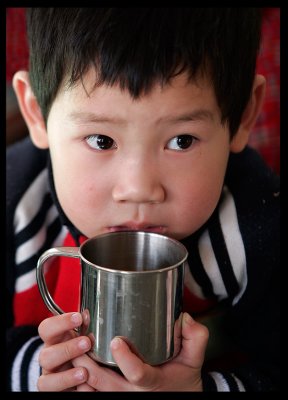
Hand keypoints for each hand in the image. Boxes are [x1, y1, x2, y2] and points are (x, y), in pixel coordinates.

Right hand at [37, 312, 94, 390]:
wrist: (83, 374)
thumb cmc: (84, 350)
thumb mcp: (84, 337)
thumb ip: (85, 329)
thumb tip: (88, 314)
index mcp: (54, 340)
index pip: (46, 328)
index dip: (60, 322)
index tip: (79, 317)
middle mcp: (48, 358)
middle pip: (45, 355)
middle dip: (67, 349)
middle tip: (87, 343)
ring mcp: (50, 377)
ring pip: (46, 379)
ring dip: (66, 375)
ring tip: (84, 372)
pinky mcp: (53, 391)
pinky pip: (55, 393)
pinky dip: (70, 388)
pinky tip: (86, 385)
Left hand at [72, 312, 208, 390]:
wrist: (177, 396)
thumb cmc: (182, 379)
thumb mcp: (194, 360)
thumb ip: (195, 338)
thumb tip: (186, 319)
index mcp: (153, 382)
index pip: (137, 374)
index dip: (125, 359)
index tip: (116, 340)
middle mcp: (134, 393)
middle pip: (105, 383)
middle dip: (88, 363)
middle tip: (78, 340)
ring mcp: (122, 397)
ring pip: (94, 390)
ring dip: (80, 372)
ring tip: (71, 349)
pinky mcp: (114, 396)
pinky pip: (93, 393)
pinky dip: (81, 382)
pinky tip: (74, 364)